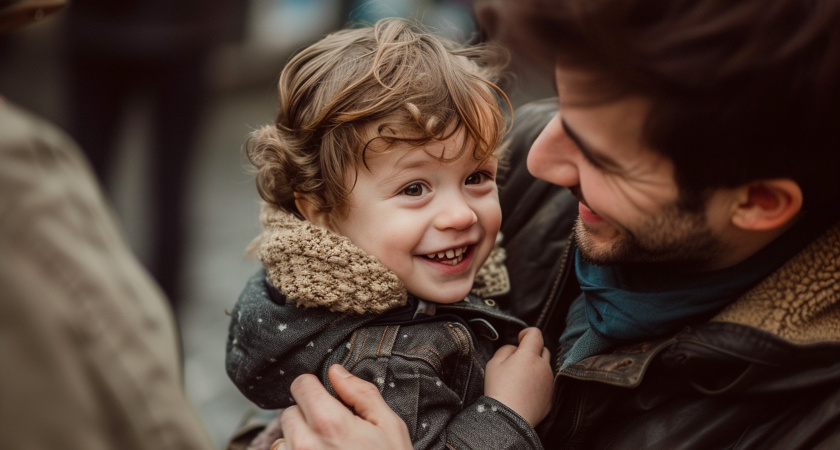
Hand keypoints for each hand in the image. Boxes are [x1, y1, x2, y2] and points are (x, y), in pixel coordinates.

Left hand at [274, 364, 411, 449]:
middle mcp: (304, 444)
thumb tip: (337, 372)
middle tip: (334, 436)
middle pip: (290, 412)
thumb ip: (361, 394)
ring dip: (299, 443)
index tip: (328, 400)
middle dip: (308, 418)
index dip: (316, 389)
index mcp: (329, 423)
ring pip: (283, 439)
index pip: (300, 385)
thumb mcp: (389, 428)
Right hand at [485, 327, 553, 426]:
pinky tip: (525, 393)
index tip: (520, 340)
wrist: (508, 420)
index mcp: (529, 356)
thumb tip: (514, 349)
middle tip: (517, 361)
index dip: (527, 334)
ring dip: (536, 368)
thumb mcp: (493, 364)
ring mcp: (549, 383)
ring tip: (519, 381)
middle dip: (532, 351)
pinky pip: (546, 385)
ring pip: (545, 368)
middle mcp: (543, 367)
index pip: (535, 334)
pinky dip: (538, 384)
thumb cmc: (498, 390)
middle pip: (543, 350)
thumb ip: (506, 350)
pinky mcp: (551, 398)